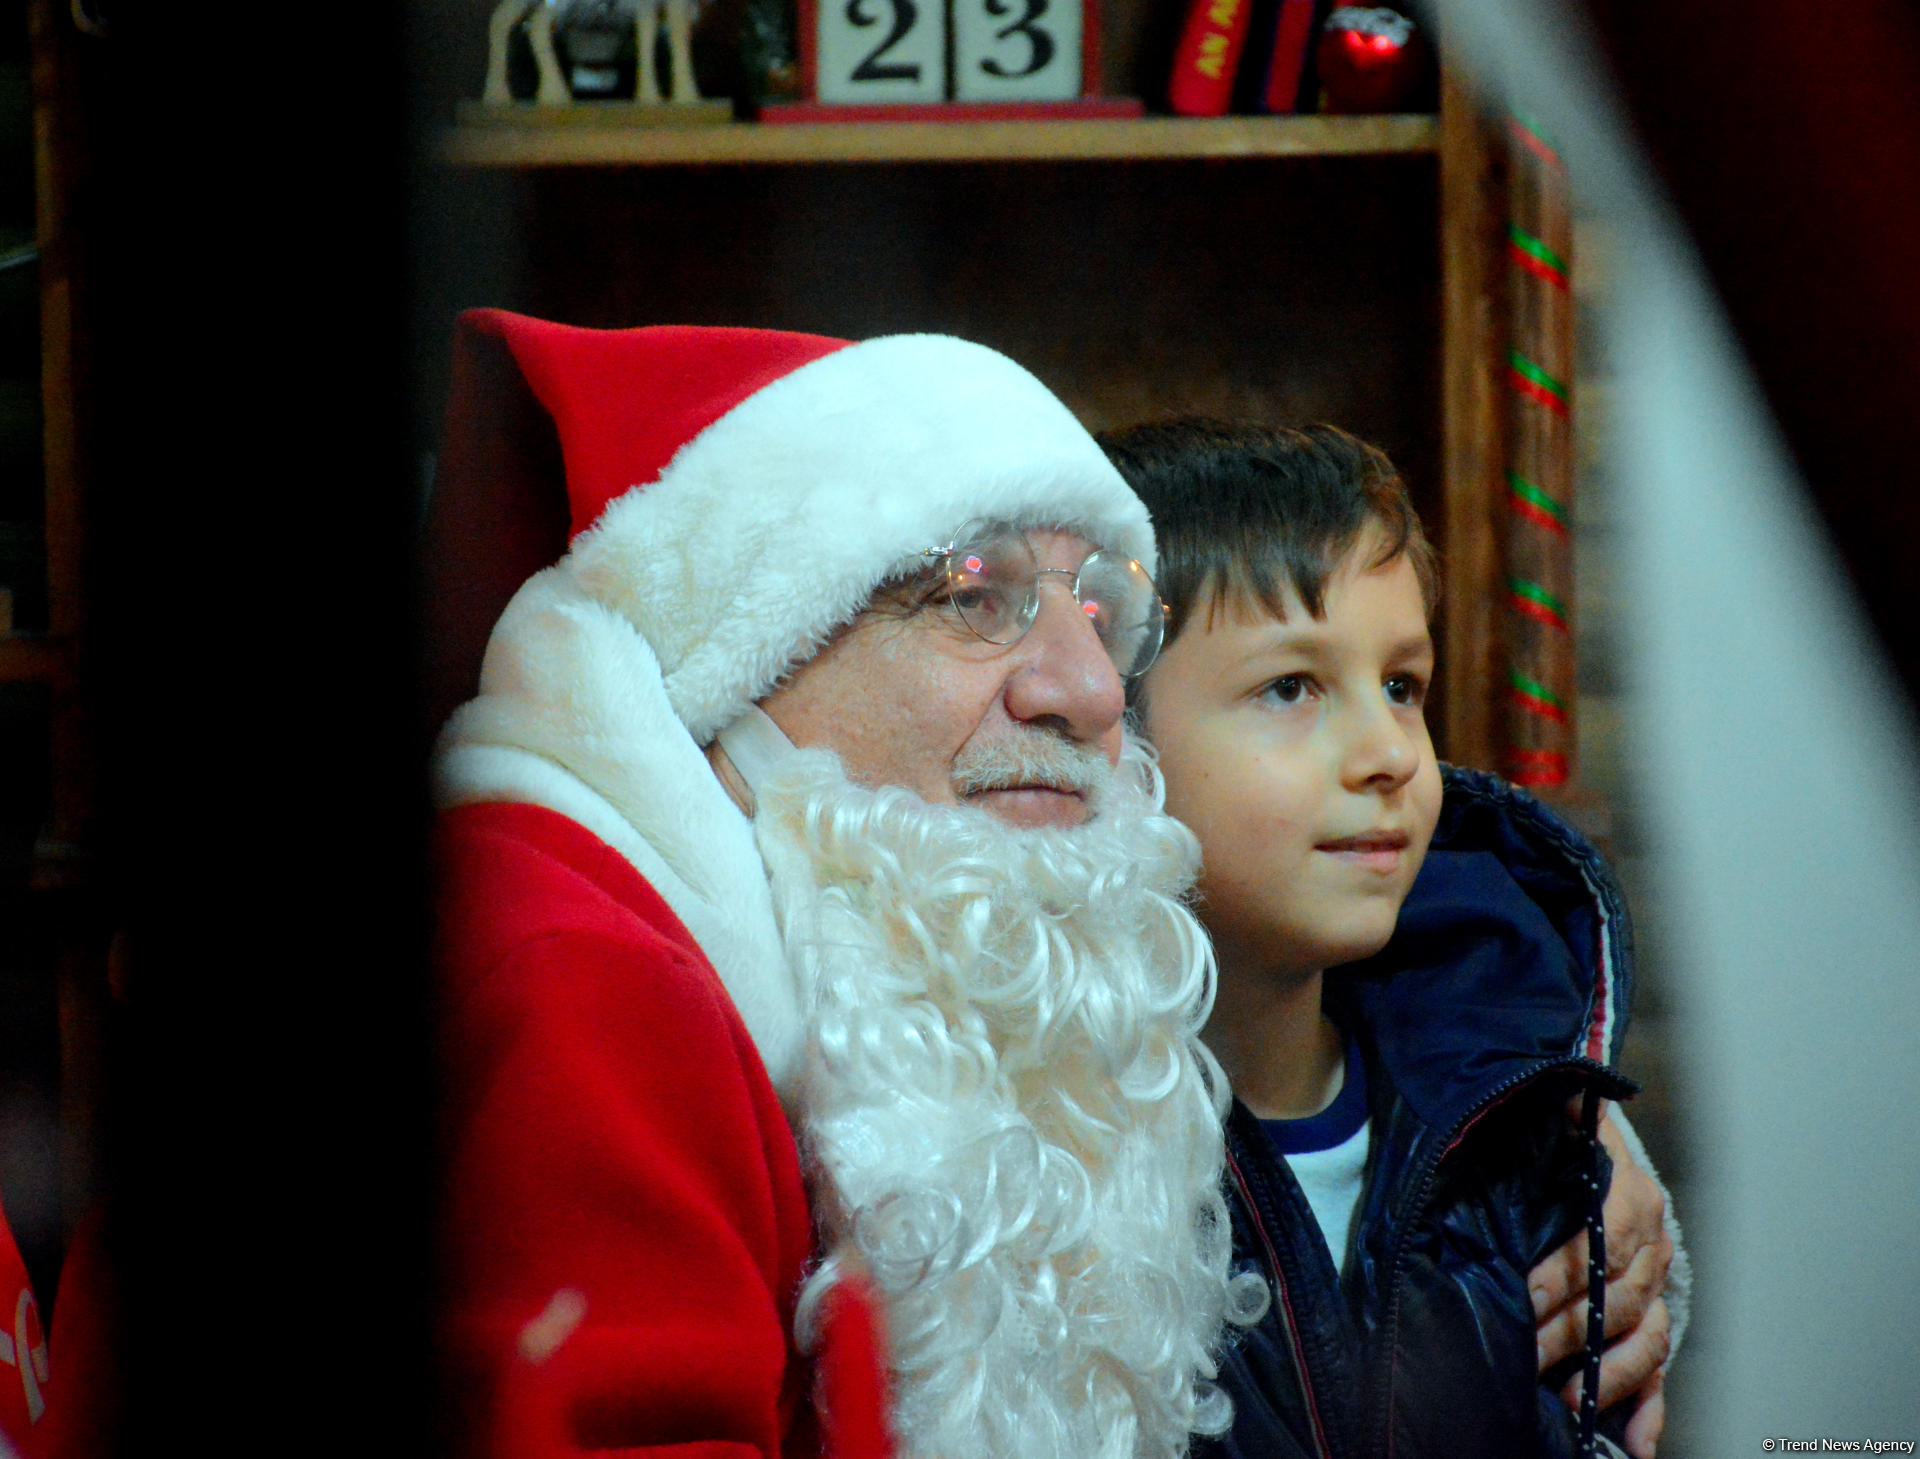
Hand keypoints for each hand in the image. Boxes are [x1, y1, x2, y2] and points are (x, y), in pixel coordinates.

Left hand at [1530, 1104, 1673, 1455]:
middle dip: (1569, 1333)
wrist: (1585, 1136)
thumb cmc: (1557, 1133)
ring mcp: (1656, 1282)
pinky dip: (1650, 1407)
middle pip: (1619, 1300)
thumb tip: (1549, 1101)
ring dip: (1609, 1375)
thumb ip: (1549, 1115)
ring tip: (1571, 1400)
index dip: (1563, 1274)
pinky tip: (1637, 1442)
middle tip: (1526, 1355)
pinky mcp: (1651, 1316)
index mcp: (1627, 1194)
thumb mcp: (1554, 1116)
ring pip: (1646, 1338)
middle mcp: (1651, 1241)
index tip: (1524, 1296)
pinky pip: (1658, 1367)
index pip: (1602, 1244)